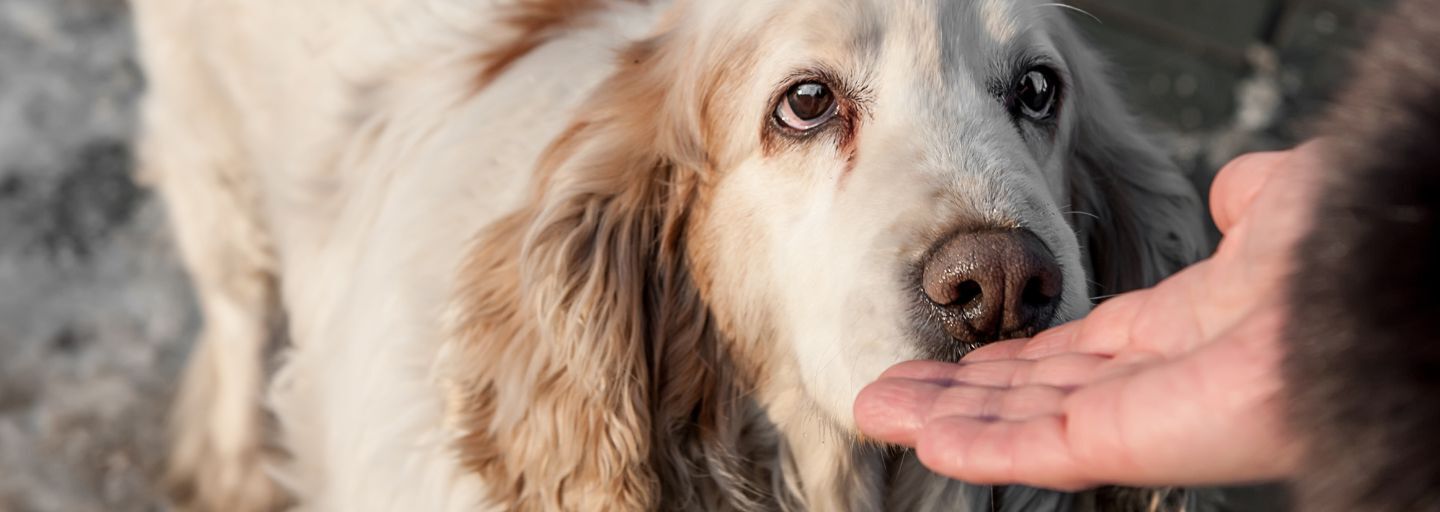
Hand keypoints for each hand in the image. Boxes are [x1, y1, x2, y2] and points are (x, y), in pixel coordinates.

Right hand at [855, 145, 1324, 489]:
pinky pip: (1043, 447)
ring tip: (875, 406)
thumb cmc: (1354, 244)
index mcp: (1186, 333)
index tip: (959, 353)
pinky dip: (978, 444)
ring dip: (945, 416)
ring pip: (1021, 425)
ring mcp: (1142, 416)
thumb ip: (1252, 202)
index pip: (1075, 354)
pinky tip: (921, 433)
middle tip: (885, 389)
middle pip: (1032, 395)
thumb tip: (1233, 187)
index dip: (1011, 357)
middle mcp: (1155, 382)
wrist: (1383, 281)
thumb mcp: (1289, 208)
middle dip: (956, 392)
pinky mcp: (1135, 438)